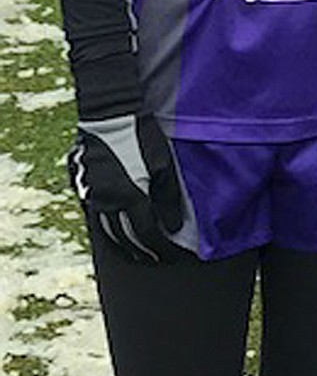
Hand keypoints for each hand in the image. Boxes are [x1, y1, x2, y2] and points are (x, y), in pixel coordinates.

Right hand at [68, 113, 185, 263]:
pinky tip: (115, 231)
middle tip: (156, 260)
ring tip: (136, 254)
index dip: (162, 249)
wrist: (110, 115)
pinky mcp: (84, 187)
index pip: (148, 234)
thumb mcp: (163, 165)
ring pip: (107, 231)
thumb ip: (168, 198)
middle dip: (143, 253)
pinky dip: (107, 229)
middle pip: (126, 239)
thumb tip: (173, 228)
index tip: (173, 257)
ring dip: (123, 246)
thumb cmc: (141, 136)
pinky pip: (96, 216)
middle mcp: (109, 202)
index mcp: (130, 197)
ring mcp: (93, 196)